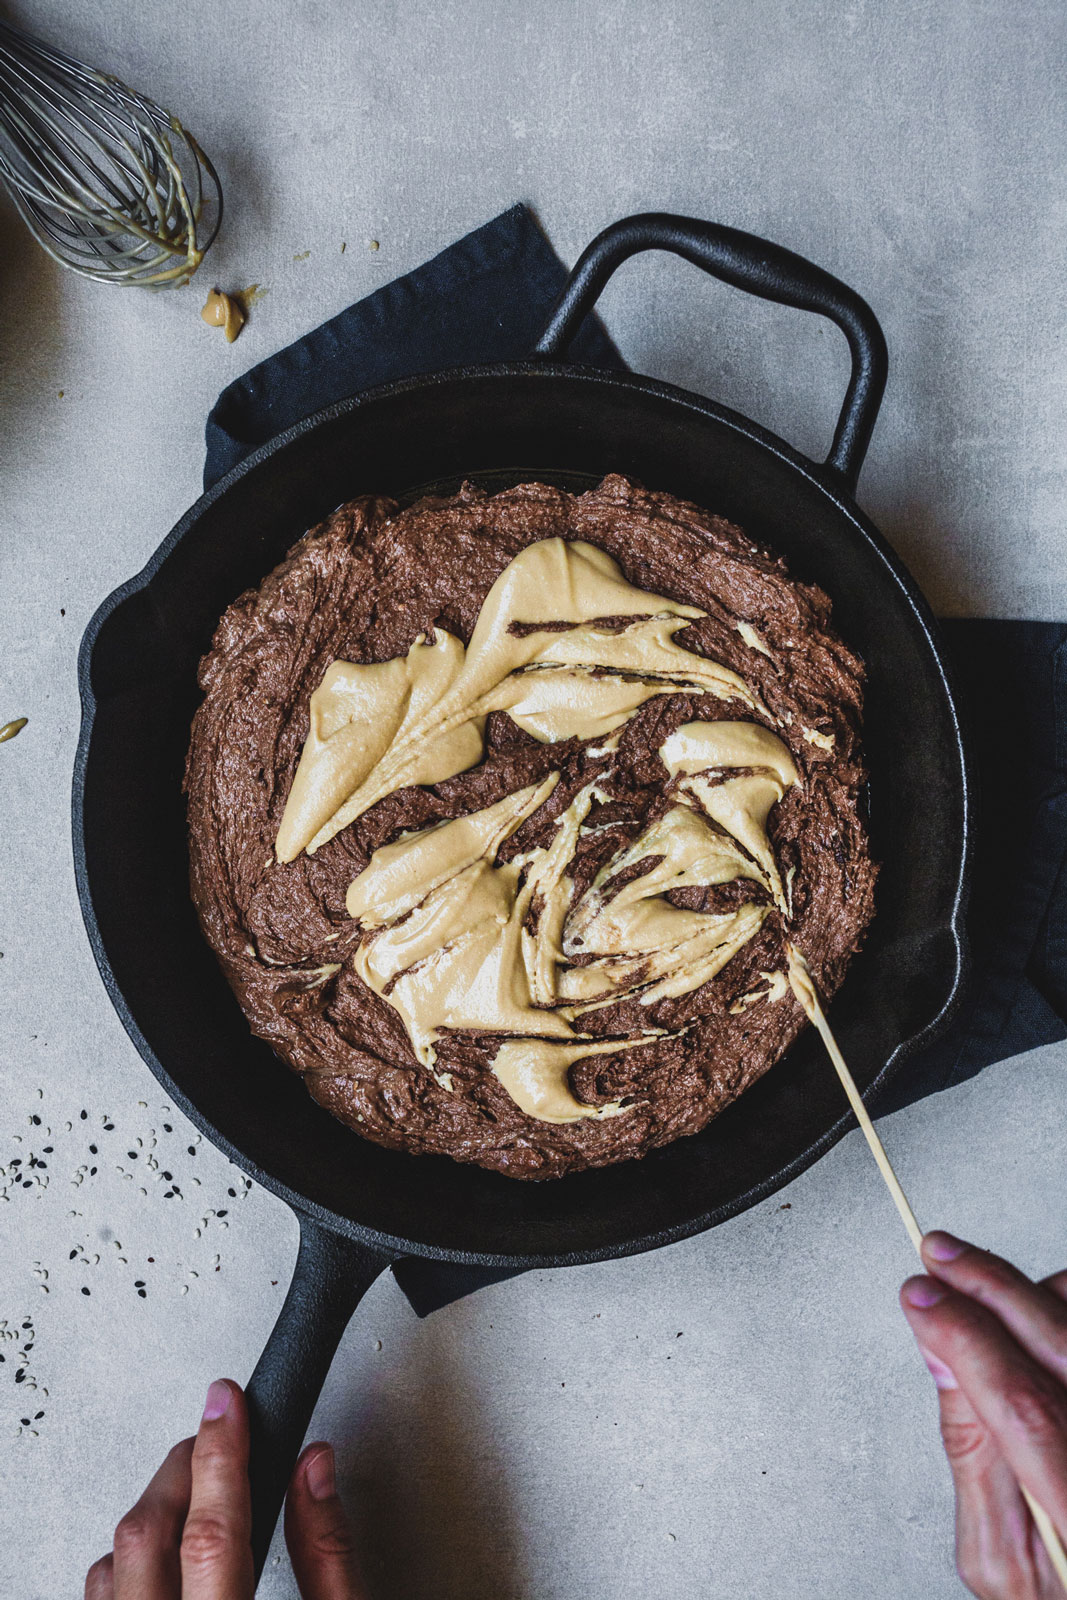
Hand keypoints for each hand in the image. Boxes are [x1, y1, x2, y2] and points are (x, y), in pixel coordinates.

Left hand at [84, 1379, 367, 1598]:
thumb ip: (328, 1552)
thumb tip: (314, 1466)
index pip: (212, 1535)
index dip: (221, 1455)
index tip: (228, 1401)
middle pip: (149, 1535)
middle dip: (186, 1468)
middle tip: (222, 1431)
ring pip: (111, 1563)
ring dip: (154, 1514)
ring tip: (200, 1489)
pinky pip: (99, 1594)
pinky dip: (128, 1558)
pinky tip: (166, 1547)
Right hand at [901, 1232, 1066, 1598]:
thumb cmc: (1062, 1596)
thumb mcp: (998, 1558)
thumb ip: (970, 1452)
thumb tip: (940, 1352)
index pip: (1020, 1403)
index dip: (962, 1336)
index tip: (919, 1297)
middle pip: (1059, 1345)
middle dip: (988, 1284)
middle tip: (938, 1254)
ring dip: (1029, 1291)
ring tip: (978, 1280)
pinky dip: (1060, 1306)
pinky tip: (1033, 1306)